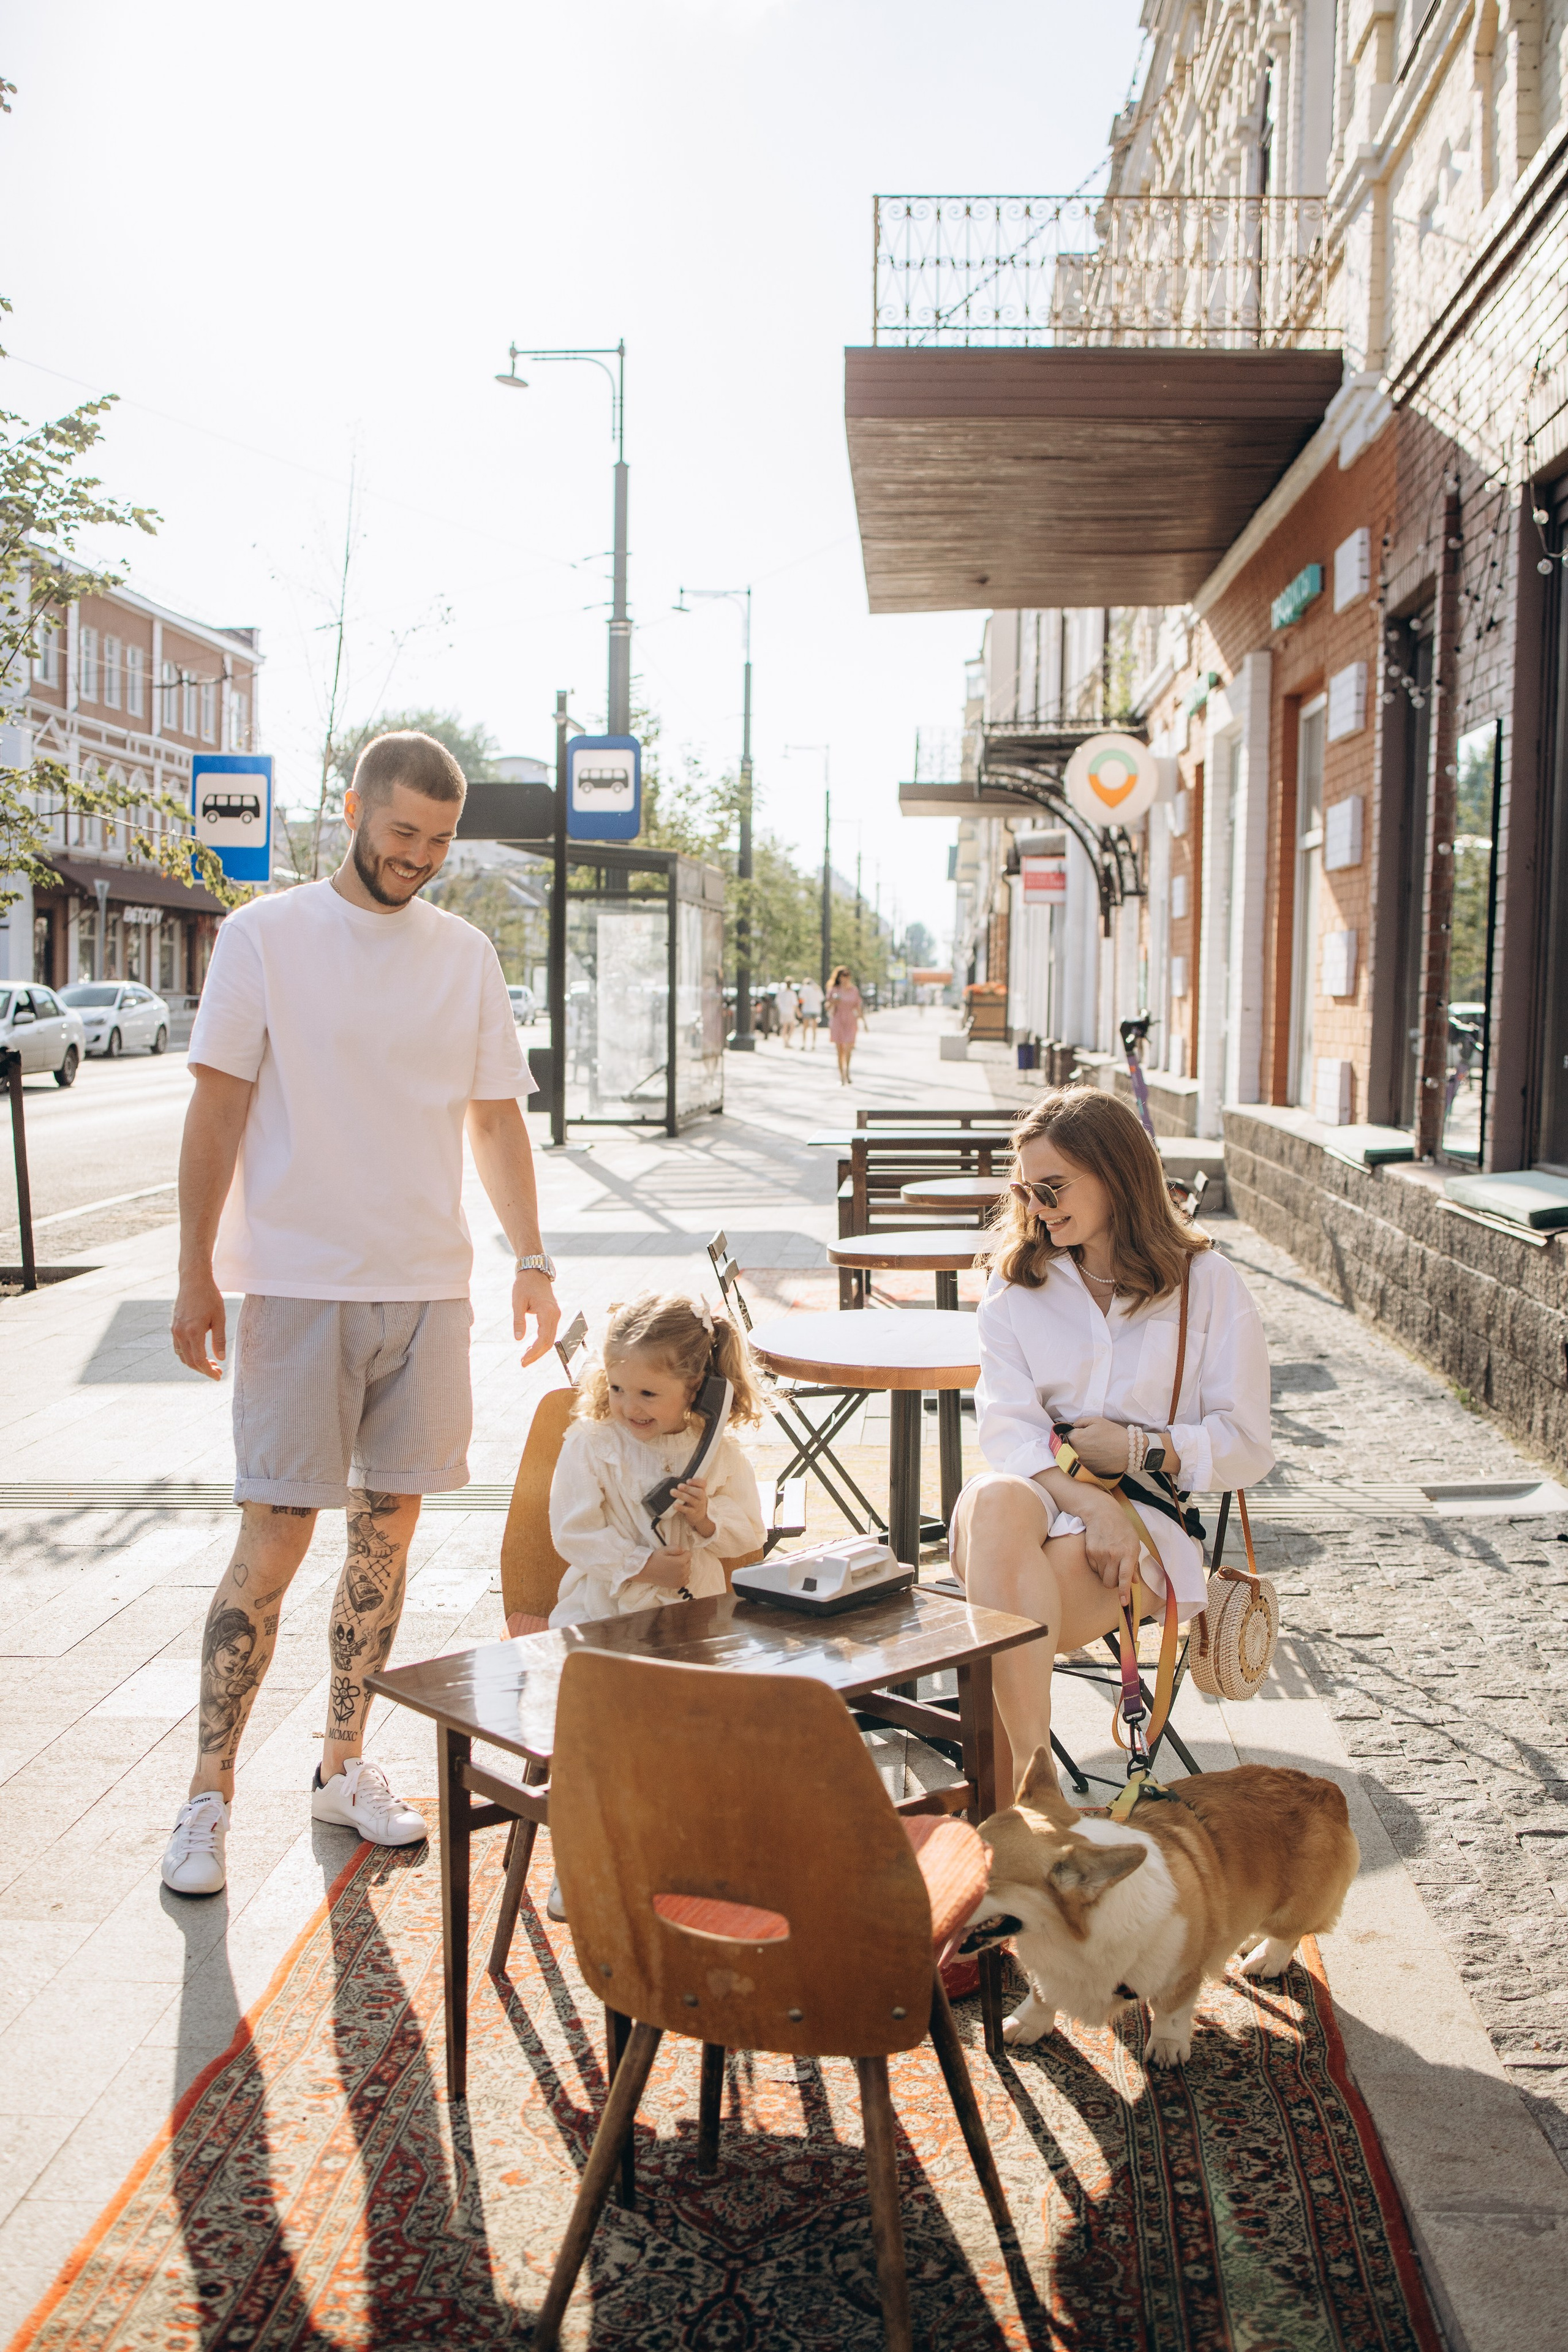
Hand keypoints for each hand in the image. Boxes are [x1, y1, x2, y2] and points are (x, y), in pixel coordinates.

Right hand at [171, 1270, 227, 1380]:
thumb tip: (221, 1358)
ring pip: (182, 1356)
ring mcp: (175, 1330)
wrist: (193, 1280)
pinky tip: (200, 1352)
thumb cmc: (209, 1297)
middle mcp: (180, 1333)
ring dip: (195, 1363)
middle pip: (189, 1361)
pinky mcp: (174, 1326)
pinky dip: (188, 1354)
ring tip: (211, 1363)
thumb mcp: (220, 1318)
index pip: (199, 1360)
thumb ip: (219, 1340)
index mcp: (193, 1332)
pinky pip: (178, 1347)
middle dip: (203, 1369)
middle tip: (217, 1371)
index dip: (208, 1371)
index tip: (218, 1377)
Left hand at [512, 1270, 560, 1367]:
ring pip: (550, 1339)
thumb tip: (518, 1339)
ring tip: (525, 1357)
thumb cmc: (524, 1285)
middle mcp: (555, 1315)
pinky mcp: (553, 1315)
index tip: (523, 1360)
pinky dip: (541, 1342)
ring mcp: (556, 1315)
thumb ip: (518, 1321)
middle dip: (536, 1354)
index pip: (543, 1338)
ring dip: (539, 1350)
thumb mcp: (517, 1302)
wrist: (534, 1272)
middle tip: (523, 1363)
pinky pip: (550, 1332)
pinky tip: (531, 1346)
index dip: (534, 1351)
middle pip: (549, 1342)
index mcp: (547, 1312)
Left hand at [671, 1479, 715, 1536]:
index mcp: (701, 1490)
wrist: (699, 1516)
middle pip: (698, 1492)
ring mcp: (698, 1506)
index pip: (703, 1484)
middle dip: (688, 1488)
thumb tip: (676, 1477)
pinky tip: (675, 1504)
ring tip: (673, 1492)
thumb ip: (686, 1485)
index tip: (688, 1481)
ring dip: (682, 1495)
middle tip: (679, 1486)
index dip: (696, 1481)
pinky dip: (681, 1507)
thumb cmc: (694, 1501)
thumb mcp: (693, 1493)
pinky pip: (687, 1510)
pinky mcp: (693, 1513)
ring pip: (692, 1500)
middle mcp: (701, 1497)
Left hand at [1066, 1417, 1132, 1476]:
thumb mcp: (1096, 1420)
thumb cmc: (1113, 1433)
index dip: (1074, 1433)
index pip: (1065, 1435)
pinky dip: (1086, 1462)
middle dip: (1074, 1444)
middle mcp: (1075, 1453)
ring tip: (1093, 1449)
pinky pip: (1082, 1466)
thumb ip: (1080, 1422)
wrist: (1129, 1451)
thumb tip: (1073, 1427)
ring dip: (1078, 1453)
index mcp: (1075, 1438)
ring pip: (1074, 1457)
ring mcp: (1081, 1464)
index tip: (1081, 1433)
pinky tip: (1096, 1458)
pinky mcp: (1088, 1472)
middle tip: (1088, 1442)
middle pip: (1067, 1447)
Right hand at [1073, 1487, 1142, 1606]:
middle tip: (1115, 1574)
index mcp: (1128, 1552)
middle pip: (1110, 1582)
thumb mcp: (1134, 1543)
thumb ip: (1134, 1563)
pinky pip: (1093, 1568)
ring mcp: (1100, 1553)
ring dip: (1105, 1573)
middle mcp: (1114, 1554)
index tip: (1123, 1603)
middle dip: (1112, 1583)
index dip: (1124, 1592)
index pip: (1125, 1577)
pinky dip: (1097, 1566)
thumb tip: (1134, 1582)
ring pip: (1101, 1576)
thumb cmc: (1121, 1529)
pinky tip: (1100, 1553)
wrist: (1102, 1513)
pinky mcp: (1090, 1552)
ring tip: (1108, 1559)